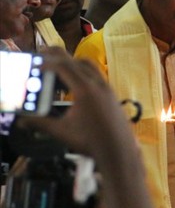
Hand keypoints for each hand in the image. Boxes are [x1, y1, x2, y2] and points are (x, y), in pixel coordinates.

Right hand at [16, 47, 135, 161]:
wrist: (119, 150)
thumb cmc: (91, 141)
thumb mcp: (62, 131)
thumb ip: (40, 123)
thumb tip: (23, 122)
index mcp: (85, 89)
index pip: (64, 67)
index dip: (48, 63)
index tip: (37, 64)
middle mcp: (98, 84)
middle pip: (77, 61)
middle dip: (60, 58)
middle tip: (45, 58)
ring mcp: (108, 88)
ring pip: (90, 66)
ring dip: (74, 63)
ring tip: (59, 70)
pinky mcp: (112, 94)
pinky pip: (97, 75)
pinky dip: (84, 73)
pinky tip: (75, 86)